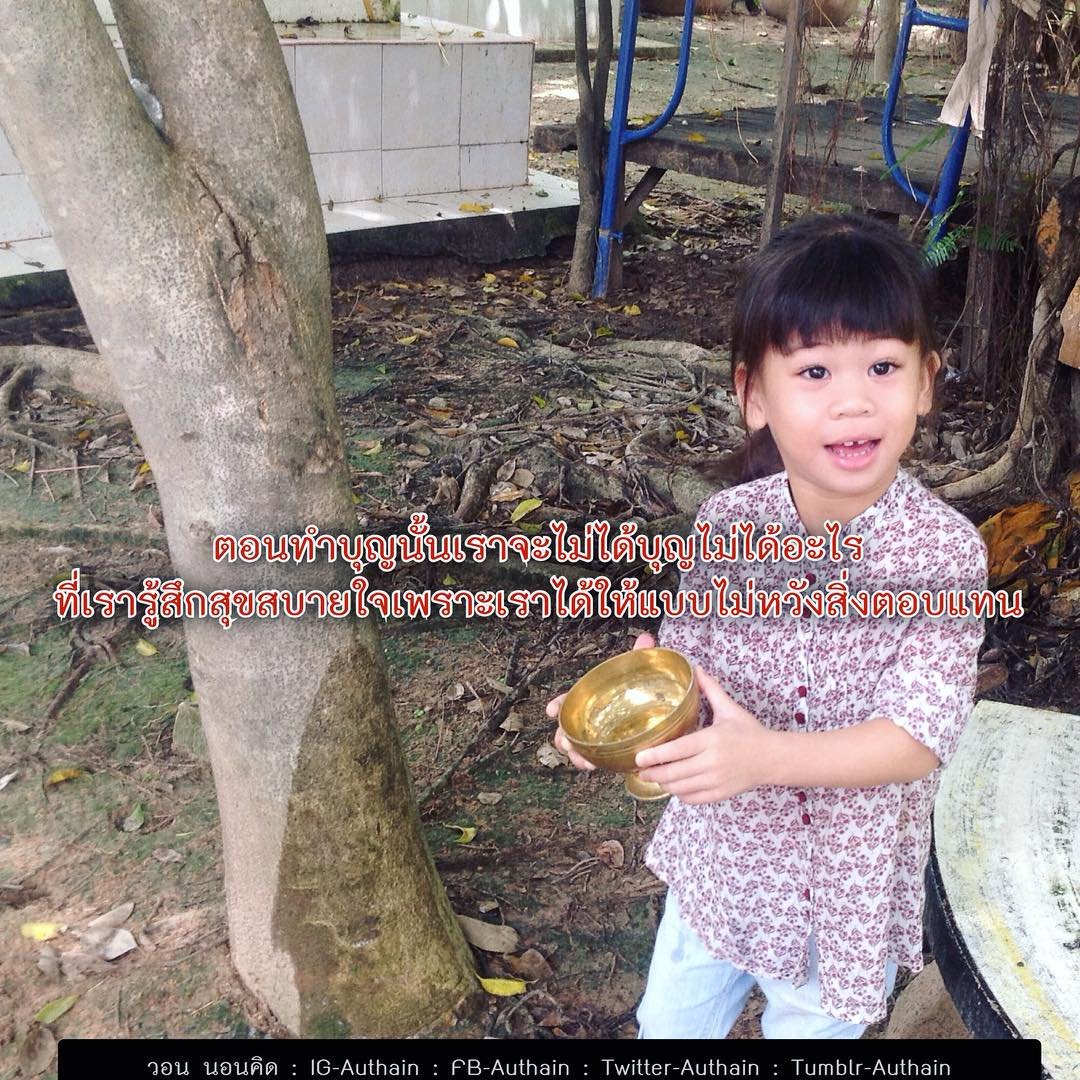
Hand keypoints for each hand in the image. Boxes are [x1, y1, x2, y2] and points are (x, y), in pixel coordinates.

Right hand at [547, 632, 656, 771]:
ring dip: (574, 754)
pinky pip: (589, 760)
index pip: (568, 699)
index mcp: (590, 696)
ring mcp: (594, 736)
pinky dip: (587, 764)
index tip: (550, 710)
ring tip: (582, 761)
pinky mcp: (604, 751)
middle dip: (561, 736)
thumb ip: (640, 656)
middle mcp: (588, 717)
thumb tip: (646, 638)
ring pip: (574, 747)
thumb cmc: (638, 689)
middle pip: (565, 727)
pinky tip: (593, 767)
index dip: (558, 704)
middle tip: (566, 742)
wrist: (654, 713)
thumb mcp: (639, 672)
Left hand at [634, 665, 769, 803]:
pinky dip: (680, 795)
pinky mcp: (720, 794)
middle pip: (673, 773)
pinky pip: (693, 799)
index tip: (638, 757)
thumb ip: (710, 689)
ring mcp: (716, 781)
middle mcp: (712, 762)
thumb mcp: (729, 708)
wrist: (772, 758)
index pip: (676, 751)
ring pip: (680, 788)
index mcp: (711, 740)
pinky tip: (675, 786)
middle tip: (639, 770)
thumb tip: (696, 668)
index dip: (654, 756)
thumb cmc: (749, 732)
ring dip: (663, 785)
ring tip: (654, 777)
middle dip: (652, 774)